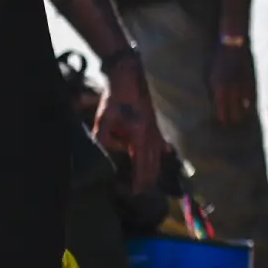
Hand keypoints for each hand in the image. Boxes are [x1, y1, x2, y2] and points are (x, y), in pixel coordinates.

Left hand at [95, 55, 165, 193]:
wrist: (130, 76)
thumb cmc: (116, 98)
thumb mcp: (104, 120)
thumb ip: (108, 140)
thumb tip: (118, 151)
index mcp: (140, 134)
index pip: (142, 163)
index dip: (140, 179)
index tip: (137, 192)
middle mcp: (152, 134)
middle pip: (153, 162)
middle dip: (149, 178)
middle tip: (144, 192)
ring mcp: (156, 128)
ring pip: (158, 154)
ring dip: (154, 168)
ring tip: (151, 181)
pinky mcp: (155, 122)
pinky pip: (160, 143)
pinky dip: (160, 153)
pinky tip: (162, 155)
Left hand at [209, 39, 257, 126]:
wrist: (232, 47)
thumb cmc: (217, 62)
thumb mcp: (210, 77)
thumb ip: (213, 92)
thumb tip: (215, 104)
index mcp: (220, 90)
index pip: (222, 113)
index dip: (223, 120)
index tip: (223, 124)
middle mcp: (232, 91)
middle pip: (235, 113)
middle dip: (233, 121)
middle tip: (232, 124)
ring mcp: (243, 87)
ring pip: (245, 108)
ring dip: (243, 114)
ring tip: (241, 119)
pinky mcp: (251, 81)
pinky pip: (252, 98)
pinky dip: (250, 105)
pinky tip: (249, 108)